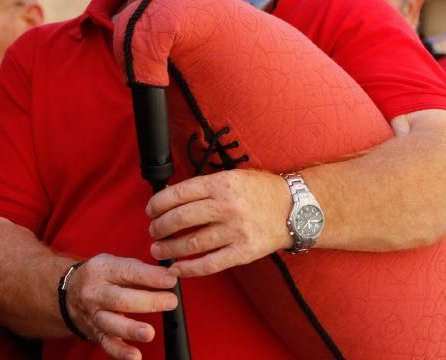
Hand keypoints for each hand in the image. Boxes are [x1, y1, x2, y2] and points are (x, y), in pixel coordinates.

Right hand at [66, 254, 178, 359]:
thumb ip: (140, 270)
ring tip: (149, 332)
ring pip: (112, 324)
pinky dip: (121, 352)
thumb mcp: (115, 264)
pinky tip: (135, 356)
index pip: (129, 272)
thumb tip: (168, 276)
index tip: (170, 280)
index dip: (151, 276)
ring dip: (132, 330)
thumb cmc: (100, 277)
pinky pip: (108, 344)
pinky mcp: (96, 333)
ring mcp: (94, 315)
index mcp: (103, 270)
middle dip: (149, 301)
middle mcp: (96, 293)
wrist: (68, 294)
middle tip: (170, 301)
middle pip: (121, 299)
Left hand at [146, 169, 291, 277]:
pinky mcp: (243, 252)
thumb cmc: (261, 191)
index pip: (178, 194)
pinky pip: (209, 264)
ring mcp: (235, 231)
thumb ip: (205, 186)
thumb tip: (172, 198)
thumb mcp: (232, 176)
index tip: (150, 210)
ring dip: (168, 249)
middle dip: (159, 227)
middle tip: (153, 231)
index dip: (158, 204)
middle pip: (180, 219)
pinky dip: (189, 269)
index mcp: (222, 183)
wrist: (294, 208)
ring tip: (158, 249)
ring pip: (191, 243)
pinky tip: (177, 268)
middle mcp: (227, 206)